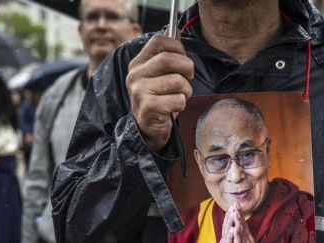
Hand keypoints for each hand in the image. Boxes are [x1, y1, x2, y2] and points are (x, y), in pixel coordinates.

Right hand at [126, 34, 193, 150]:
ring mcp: (139, 91)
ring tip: (179, 96)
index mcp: (138, 63)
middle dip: (187, 69)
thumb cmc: (159, 100)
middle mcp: (135, 75)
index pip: (159, 41)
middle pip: (169, 59)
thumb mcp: (160, 75)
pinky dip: (181, 104)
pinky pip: (178, 100)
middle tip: (187, 80)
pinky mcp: (148, 107)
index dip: (178, 48)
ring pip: (177, 81)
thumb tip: (175, 30)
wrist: (148, 130)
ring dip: (186, 90)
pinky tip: (173, 108)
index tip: (182, 61)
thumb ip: (167, 54)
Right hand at [209, 204, 236, 242]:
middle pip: (227, 226)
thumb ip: (230, 240)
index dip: (231, 215)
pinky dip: (230, 237)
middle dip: (230, 215)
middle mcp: (225, 242)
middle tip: (233, 204)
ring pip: (227, 233)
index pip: (228, 225)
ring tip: (232, 213)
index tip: (234, 205)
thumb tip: (231, 232)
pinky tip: (232, 230)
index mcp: (226, 241)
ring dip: (229, 222)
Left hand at [233, 203, 264, 242]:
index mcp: (247, 240)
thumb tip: (242, 230)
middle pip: (243, 226)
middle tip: (236, 203)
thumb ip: (245, 239)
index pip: (242, 225)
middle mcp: (247, 242)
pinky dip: (237, 236)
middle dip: (239, 214)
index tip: (236, 204)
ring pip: (241, 233)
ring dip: (238, 222)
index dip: (239, 214)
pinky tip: (235, 229)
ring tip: (235, 212)